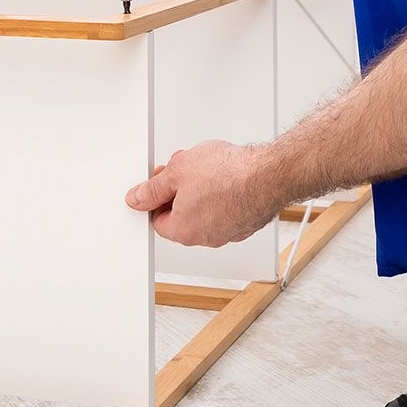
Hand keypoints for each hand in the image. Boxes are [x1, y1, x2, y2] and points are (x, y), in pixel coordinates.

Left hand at [124, 140, 281, 247]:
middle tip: (185, 170)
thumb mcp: (177, 171)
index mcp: (183, 230)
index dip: (156, 197)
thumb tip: (137, 197)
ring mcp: (229, 232)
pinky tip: (228, 176)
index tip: (160, 181)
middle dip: (180, 191)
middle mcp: (205, 237)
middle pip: (181, 216)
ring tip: (209, 168)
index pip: (157, 219)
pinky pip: (226, 210)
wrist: (269, 174)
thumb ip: (153, 188)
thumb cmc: (229, 174)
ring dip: (202, 191)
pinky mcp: (246, 223)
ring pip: (205, 211)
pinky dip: (223, 195)